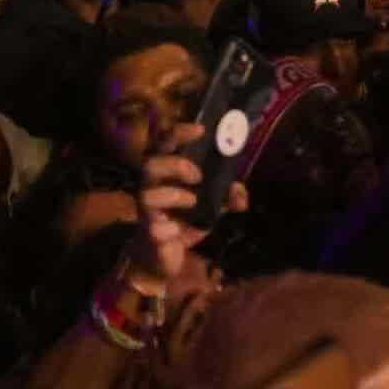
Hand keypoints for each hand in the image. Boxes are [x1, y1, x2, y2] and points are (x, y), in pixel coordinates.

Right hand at [124, 122, 246, 285]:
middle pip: (150, 164)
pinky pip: (155, 228)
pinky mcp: (148, 233)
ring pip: (147, 194)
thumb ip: (226, 197)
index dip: (178, 133)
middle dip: (175, 164)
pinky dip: (171, 228)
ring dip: (173, 195)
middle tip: (197, 175)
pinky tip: (179, 231)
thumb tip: (241, 196)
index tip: (200, 131)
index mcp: (164, 174)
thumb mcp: (209, 207)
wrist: (160, 257)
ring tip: (192, 202)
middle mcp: (151, 187)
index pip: (164, 144)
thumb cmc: (182, 221)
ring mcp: (146, 210)